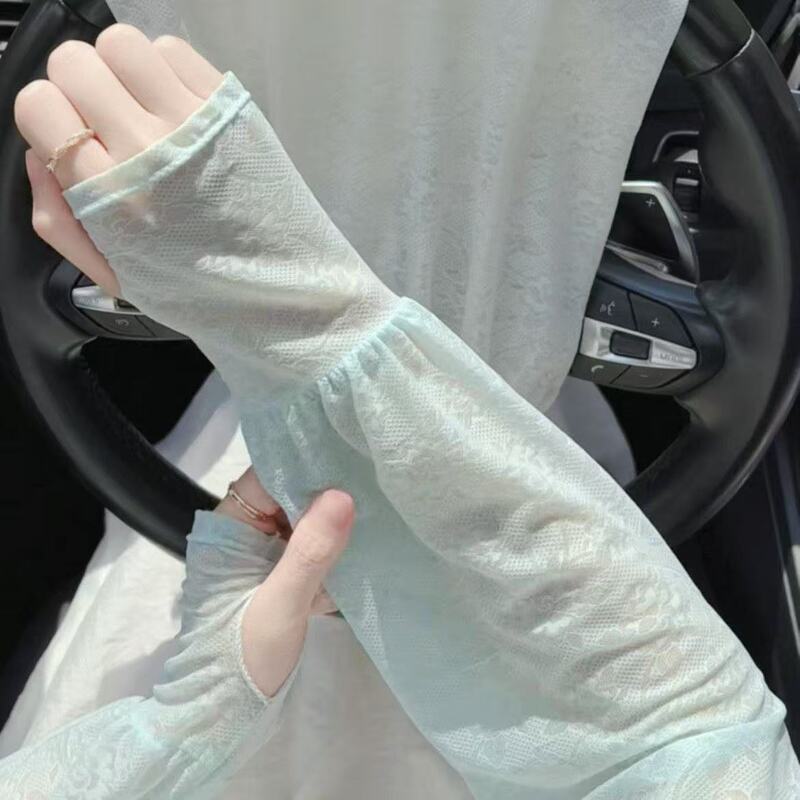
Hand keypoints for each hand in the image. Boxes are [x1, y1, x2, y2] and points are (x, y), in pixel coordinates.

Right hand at [14, 24, 223, 296]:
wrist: (280, 285)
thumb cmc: (194, 285)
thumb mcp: (110, 271)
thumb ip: (56, 217)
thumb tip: (37, 153)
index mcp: (108, 195)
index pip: (38, 105)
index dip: (48, 117)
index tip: (72, 137)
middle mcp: (146, 150)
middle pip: (74, 63)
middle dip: (78, 88)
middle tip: (104, 119)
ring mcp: (192, 123)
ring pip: (122, 44)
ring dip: (120, 70)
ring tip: (139, 106)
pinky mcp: (230, 107)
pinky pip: (173, 49)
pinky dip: (163, 67)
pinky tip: (174, 104)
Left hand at [213, 469, 352, 697]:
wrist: (225, 713)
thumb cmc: (242, 655)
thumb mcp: (281, 603)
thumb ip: (310, 551)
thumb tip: (342, 495)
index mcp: (229, 528)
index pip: (267, 477)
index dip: (306, 467)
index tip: (350, 461)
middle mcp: (243, 533)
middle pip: (289, 496)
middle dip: (326, 497)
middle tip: (372, 489)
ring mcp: (260, 555)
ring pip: (303, 522)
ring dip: (332, 528)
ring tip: (372, 520)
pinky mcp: (275, 576)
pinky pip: (308, 549)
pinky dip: (329, 555)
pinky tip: (355, 559)